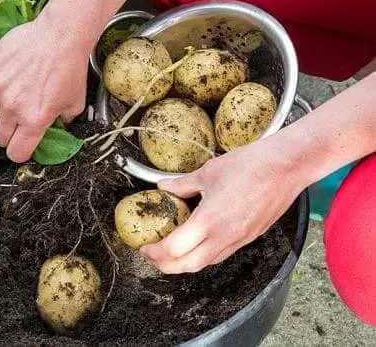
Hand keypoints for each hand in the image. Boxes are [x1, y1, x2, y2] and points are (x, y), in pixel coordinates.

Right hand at [0, 15, 88, 162]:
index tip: (22, 144)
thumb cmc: (70, 68)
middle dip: (8, 132)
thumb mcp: (74, 103)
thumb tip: (55, 129)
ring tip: (8, 99)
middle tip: (17, 120)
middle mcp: (13, 108)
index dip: (19, 151)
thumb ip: (62, 122)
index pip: (15, 153)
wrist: (61, 35)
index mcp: (35, 120)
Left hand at [140, 140, 305, 273]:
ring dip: (184, 263)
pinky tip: (196, 244)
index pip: (174, 250)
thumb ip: (182, 184)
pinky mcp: (250, 237)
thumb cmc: (250, 165)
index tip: (144, 247)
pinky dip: (203, 255)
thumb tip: (164, 187)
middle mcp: (224, 236)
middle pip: (187, 266)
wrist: (287, 167)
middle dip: (165, 266)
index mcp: (209, 221)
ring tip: (170, 253)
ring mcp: (239, 240)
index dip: (154, 253)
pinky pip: (222, 254)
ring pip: (206, 263)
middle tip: (151, 256)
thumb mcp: (208, 172)